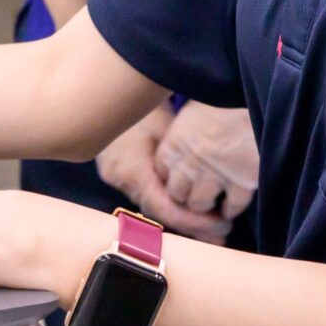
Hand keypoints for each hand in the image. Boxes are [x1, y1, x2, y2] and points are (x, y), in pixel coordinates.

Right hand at [95, 105, 229, 242]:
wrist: (104, 90)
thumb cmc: (140, 103)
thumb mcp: (167, 127)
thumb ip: (183, 159)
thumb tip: (212, 182)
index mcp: (132, 170)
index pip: (164, 209)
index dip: (193, 222)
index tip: (220, 225)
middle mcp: (121, 180)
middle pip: (158, 213)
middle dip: (190, 225)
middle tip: (221, 235)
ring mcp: (115, 177)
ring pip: (150, 206)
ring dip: (179, 216)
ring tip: (210, 229)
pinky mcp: (116, 171)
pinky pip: (144, 194)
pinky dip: (165, 202)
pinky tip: (186, 207)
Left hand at [156, 102, 258, 223]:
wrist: (257, 94)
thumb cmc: (224, 98)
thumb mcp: (194, 110)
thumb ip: (183, 133)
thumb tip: (180, 146)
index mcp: (176, 142)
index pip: (162, 171)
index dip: (172, 176)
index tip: (181, 177)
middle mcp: (191, 161)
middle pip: (177, 193)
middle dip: (186, 195)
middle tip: (197, 193)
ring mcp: (216, 173)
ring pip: (200, 203)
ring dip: (206, 205)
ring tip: (214, 202)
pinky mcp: (242, 181)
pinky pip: (232, 205)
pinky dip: (231, 209)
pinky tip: (232, 206)